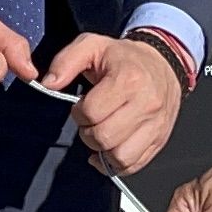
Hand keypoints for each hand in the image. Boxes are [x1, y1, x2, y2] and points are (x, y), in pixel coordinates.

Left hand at [38, 34, 185, 175]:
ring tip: (101, 134)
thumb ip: (65, 62)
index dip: (78, 112)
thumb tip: (48, 84)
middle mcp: (146, 105)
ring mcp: (155, 125)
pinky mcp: (160, 140)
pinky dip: (117, 163)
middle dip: (88, 133)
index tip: (82, 106)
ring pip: (119, 157)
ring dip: (102, 151)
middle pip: (104, 137)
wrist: (163, 63)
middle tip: (91, 121)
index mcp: (128, 80)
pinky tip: (110, 149)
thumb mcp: (92, 46)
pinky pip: (133, 164)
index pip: (91, 112)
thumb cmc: (124, 58)